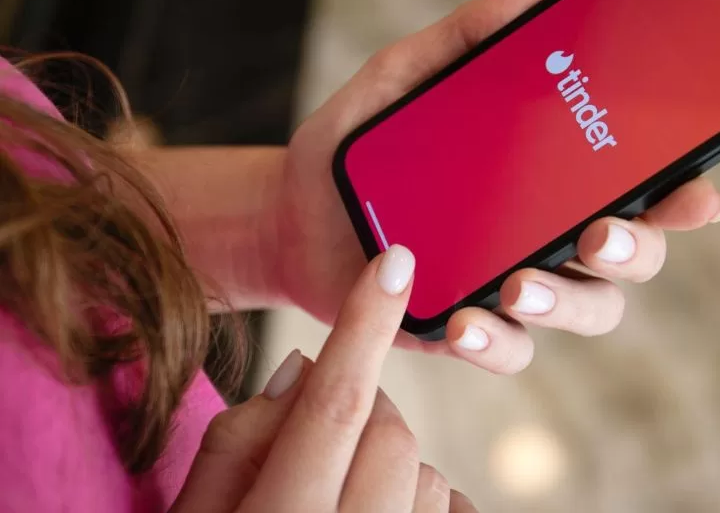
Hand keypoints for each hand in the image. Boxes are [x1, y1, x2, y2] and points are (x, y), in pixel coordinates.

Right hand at [172, 246, 475, 512]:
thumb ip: (239, 440)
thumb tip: (305, 368)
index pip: (335, 405)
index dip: (364, 325)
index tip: (395, 260)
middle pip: (390, 431)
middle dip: (362, 407)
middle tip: (322, 425)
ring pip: (425, 471)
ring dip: (390, 463)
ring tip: (338, 496)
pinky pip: (451, 509)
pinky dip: (420, 499)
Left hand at [277, 0, 719, 372]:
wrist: (290, 210)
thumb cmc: (359, 144)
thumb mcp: (404, 77)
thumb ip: (469, 35)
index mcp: (549, 175)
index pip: (635, 184)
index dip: (680, 193)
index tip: (698, 188)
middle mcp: (546, 233)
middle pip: (632, 255)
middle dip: (634, 249)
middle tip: (598, 232)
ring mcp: (512, 284)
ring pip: (586, 309)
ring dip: (566, 300)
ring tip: (519, 282)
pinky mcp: (469, 327)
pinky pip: (511, 349)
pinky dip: (497, 341)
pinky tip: (465, 320)